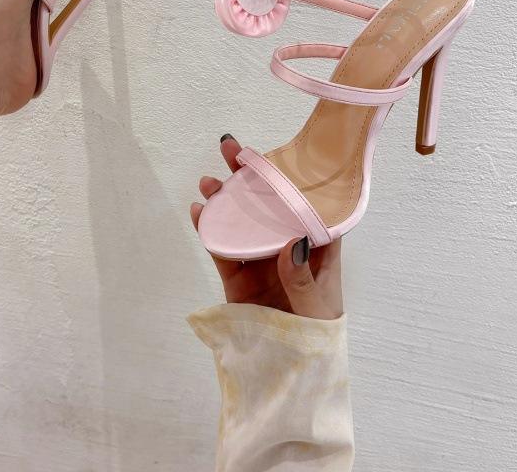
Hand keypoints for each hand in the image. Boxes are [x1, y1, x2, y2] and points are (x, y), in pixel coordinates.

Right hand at [190, 135, 342, 319]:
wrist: (290, 368)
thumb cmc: (316, 332)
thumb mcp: (316, 305)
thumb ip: (302, 277)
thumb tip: (292, 243)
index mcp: (315, 245)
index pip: (304, 201)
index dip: (289, 174)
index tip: (271, 152)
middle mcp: (285, 244)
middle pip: (267, 203)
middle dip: (247, 175)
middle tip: (229, 148)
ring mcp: (258, 257)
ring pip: (240, 220)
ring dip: (224, 198)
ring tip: (209, 182)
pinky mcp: (236, 275)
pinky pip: (221, 247)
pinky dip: (209, 229)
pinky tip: (199, 212)